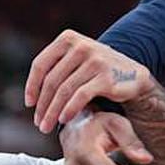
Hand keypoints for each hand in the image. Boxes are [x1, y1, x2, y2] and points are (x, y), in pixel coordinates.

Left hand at [25, 29, 153, 133]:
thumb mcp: (77, 61)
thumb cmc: (100, 72)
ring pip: (64, 90)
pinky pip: (80, 96)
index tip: (29, 104)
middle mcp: (81, 46)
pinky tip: (64, 119)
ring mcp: (95, 61)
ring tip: (48, 126)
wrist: (135, 76)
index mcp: (69, 39)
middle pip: (52, 80)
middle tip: (39, 122)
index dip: (31, 86)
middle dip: (43, 105)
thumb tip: (32, 93)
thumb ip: (57, 68)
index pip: (41, 64)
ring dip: (53, 111)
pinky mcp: (105, 77)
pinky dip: (69, 109)